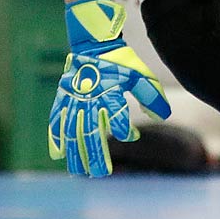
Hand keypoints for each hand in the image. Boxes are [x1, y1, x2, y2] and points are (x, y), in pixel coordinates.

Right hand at [49, 0, 171, 176]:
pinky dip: (56, 138)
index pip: (117, 116)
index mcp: (109, 92)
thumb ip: (151, 96)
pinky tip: (58, 155)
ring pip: (72, 131)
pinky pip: (57, 121)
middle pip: (91, 131)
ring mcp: (73, 100)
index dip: (125, 129)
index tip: (133, 136)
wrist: (93, 44)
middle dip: (96, 154)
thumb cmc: (121, 62)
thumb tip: (163, 116)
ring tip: (79, 171)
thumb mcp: (140, 75)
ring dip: (75, 152)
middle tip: (102, 173)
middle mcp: (89, 98)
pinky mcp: (63, 99)